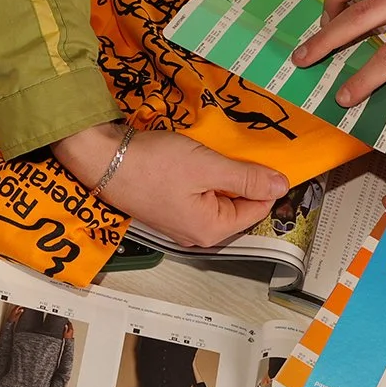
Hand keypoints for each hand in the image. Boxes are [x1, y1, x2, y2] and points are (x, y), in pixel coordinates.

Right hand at [54, 124, 287, 249]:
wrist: (102, 159)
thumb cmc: (155, 164)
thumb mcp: (207, 166)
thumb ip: (246, 178)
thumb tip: (283, 186)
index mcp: (211, 230)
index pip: (258, 209)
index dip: (265, 182)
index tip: (261, 155)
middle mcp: (197, 235)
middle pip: (237, 207)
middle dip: (241, 179)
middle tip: (234, 151)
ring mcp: (180, 225)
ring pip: (218, 199)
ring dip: (221, 176)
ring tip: (213, 153)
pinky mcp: (167, 210)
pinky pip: (198, 196)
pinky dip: (203, 178)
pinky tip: (195, 159)